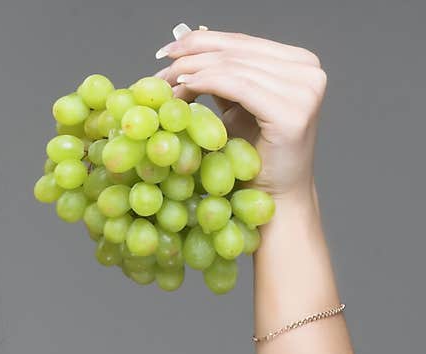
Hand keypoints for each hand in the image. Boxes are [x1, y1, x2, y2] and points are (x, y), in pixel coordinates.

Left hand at [153, 28, 326, 201]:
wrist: (274, 198)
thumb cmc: (254, 159)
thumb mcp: (237, 108)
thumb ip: (223, 77)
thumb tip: (188, 42)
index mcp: (299, 63)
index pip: (242, 42)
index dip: (201, 40)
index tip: (167, 49)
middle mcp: (308, 70)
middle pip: (236, 51)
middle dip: (191, 57)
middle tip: (160, 66)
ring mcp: (304, 89)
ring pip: (233, 67)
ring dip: (192, 72)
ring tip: (165, 85)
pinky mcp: (292, 111)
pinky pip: (237, 86)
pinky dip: (205, 84)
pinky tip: (182, 89)